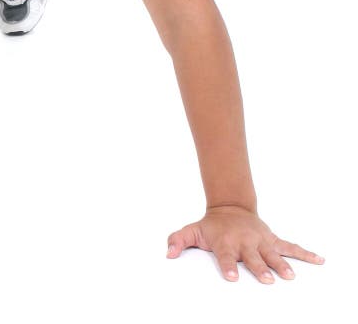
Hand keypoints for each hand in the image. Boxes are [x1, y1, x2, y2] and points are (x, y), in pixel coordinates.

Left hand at [166, 204, 324, 282]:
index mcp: (225, 243)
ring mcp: (260, 241)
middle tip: (266, 279)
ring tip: (290, 276)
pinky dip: (305, 253)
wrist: (230, 207)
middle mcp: (244, 242)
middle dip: (259, 268)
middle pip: (253, 258)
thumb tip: (168, 253)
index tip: (233, 277)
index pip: (226, 257)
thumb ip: (177, 240)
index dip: (229, 266)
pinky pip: (290, 247)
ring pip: (272, 254)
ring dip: (281, 264)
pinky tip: (319, 260)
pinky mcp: (272, 239)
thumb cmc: (211, 226)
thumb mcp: (192, 231)